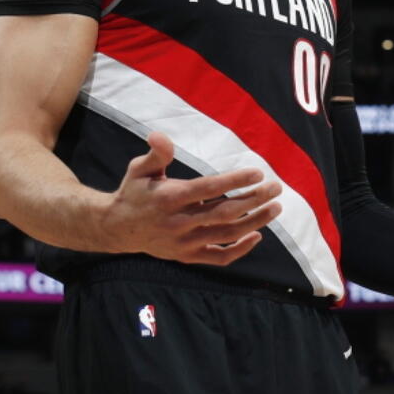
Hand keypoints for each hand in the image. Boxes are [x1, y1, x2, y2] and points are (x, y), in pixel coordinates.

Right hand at [98, 132, 282, 265]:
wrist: (117, 228)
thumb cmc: (134, 191)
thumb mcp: (139, 168)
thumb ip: (156, 153)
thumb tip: (159, 135)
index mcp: (170, 198)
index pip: (208, 188)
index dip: (234, 181)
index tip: (258, 172)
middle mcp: (179, 222)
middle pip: (224, 212)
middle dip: (254, 200)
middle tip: (276, 188)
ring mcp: (185, 243)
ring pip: (227, 235)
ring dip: (255, 222)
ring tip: (275, 208)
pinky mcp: (187, 256)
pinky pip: (218, 258)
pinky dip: (240, 250)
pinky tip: (257, 235)